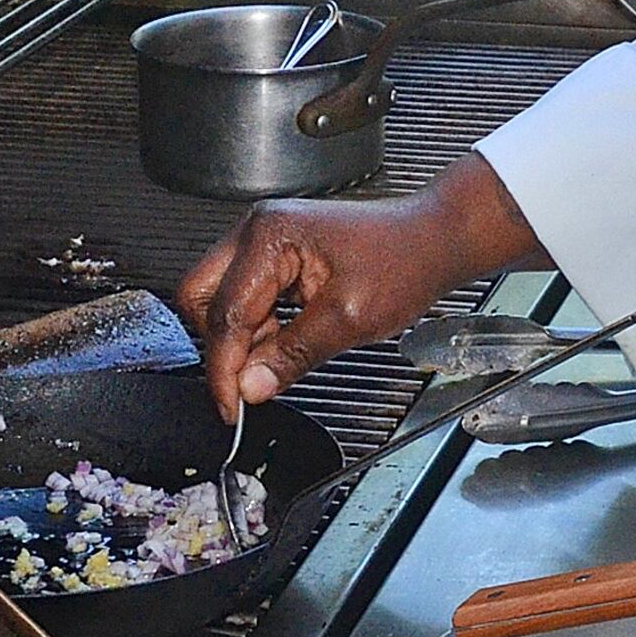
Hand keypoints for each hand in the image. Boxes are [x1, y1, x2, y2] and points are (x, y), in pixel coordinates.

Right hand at [179, 152, 545, 421]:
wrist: (433, 239)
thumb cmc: (404, 262)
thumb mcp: (349, 319)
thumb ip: (293, 355)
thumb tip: (250, 387)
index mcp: (270, 237)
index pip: (225, 313)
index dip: (224, 367)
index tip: (232, 405)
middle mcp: (258, 231)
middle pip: (202, 298)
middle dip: (221, 346)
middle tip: (245, 385)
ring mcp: (264, 240)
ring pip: (221, 300)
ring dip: (243, 339)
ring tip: (280, 361)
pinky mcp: (276, 255)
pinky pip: (246, 297)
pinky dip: (259, 328)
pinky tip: (285, 344)